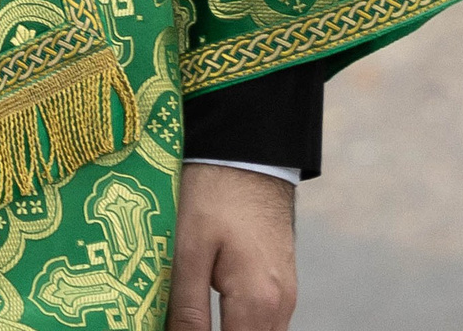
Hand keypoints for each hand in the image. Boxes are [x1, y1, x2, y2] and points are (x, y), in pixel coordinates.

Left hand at [171, 164, 295, 330]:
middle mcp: (281, 306)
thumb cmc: (214, 191)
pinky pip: (264, 319)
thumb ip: (187, 306)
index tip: (177, 327)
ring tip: (191, 315)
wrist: (248, 150)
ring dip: (229, 330)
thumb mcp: (188, 246)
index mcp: (258, 302)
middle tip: (181, 319)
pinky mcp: (282, 280)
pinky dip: (240, 322)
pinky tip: (213, 305)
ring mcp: (286, 294)